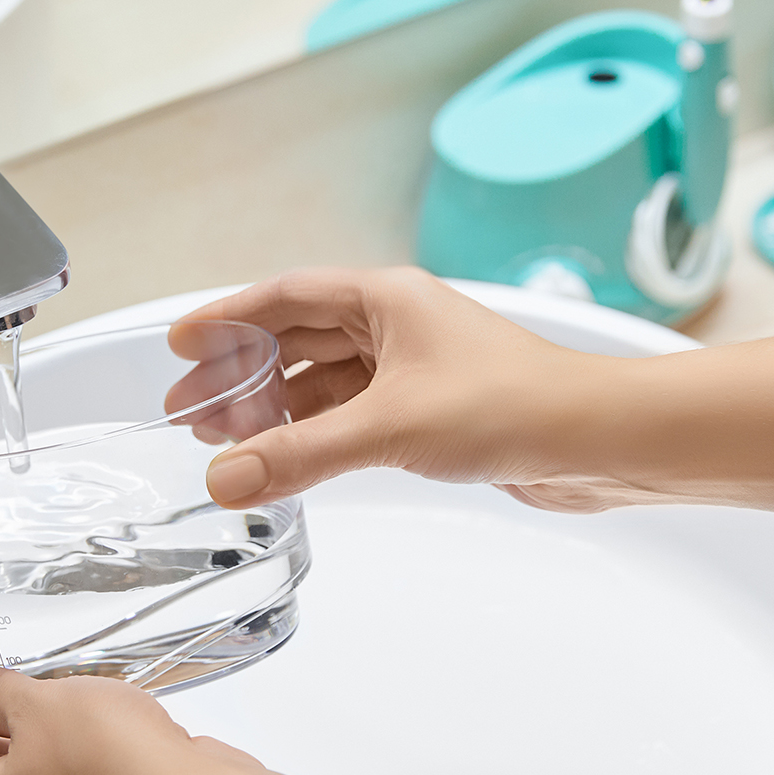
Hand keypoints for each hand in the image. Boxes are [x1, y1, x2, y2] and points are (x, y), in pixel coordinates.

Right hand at [167, 267, 674, 514]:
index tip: (181, 343)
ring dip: (276, 409)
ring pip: (325, 380)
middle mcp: (398, 323)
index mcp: (387, 298)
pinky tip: (288, 458)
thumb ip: (300, 455)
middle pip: (299, 337)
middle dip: (242, 374)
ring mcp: (416, 366)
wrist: (592, 441)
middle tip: (190, 413)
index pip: (285, 296)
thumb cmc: (510, 407)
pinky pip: (354, 413)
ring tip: (227, 443)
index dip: (228, 319)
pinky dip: (315, 432)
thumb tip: (226, 478)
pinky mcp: (432, 409)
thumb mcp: (388, 429)